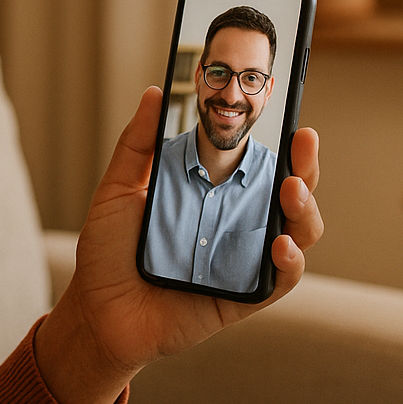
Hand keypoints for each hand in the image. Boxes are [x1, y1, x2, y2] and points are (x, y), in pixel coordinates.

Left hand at [35, 86, 323, 403]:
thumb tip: (156, 93)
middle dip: (307, 168)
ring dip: (305, 211)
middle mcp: (237, 226)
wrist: (95, 310)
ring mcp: (244, 261)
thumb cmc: (107, 253)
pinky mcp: (243, 298)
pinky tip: (280, 245)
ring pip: (298, 235)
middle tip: (302, 146)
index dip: (285, 146)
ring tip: (291, 191)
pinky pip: (281, 281)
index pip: (261, 166)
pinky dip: (289, 262)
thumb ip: (137, 144)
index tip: (294, 122)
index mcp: (214, 196)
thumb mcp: (118, 190)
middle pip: (291, 195)